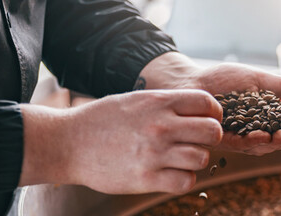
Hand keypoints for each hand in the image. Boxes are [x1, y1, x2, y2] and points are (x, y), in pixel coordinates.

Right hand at [19, 89, 222, 193]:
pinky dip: (183, 179)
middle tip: (197, 142)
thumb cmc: (101, 120)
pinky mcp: (146, 179)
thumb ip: (165, 103)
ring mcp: (154, 153)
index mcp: (158, 102)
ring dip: (195, 160)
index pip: (207, 103)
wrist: (68, 143)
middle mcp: (160, 126)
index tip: (207, 120)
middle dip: (209, 137)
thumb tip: (196, 107)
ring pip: (202, 158)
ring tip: (180, 159)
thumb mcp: (134, 99)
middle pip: (212, 131)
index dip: (213, 113)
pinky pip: (186, 181)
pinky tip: (171, 173)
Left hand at [139, 52, 280, 155]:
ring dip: (275, 142)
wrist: (190, 81)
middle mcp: (253, 131)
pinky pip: (239, 144)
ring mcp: (238, 138)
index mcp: (264, 117)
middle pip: (277, 139)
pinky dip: (251, 141)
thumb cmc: (222, 79)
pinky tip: (261, 136)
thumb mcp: (258, 79)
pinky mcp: (221, 141)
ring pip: (261, 145)